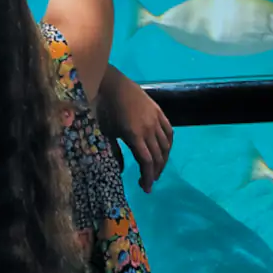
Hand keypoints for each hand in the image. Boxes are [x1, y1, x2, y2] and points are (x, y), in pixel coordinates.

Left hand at [96, 72, 172, 191]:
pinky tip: (165, 150)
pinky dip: (169, 144)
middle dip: (155, 172)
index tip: (146, 188)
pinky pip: (169, 132)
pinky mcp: (159, 112)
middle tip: (149, 181)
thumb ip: (114, 152)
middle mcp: (149, 129)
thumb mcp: (105, 132)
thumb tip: (121, 170)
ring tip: (156, 168)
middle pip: (159, 157)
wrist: (110, 83)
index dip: (148, 178)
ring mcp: (156, 120)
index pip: (147, 163)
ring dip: (163, 160)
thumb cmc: (102, 107)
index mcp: (135, 135)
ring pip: (166, 146)